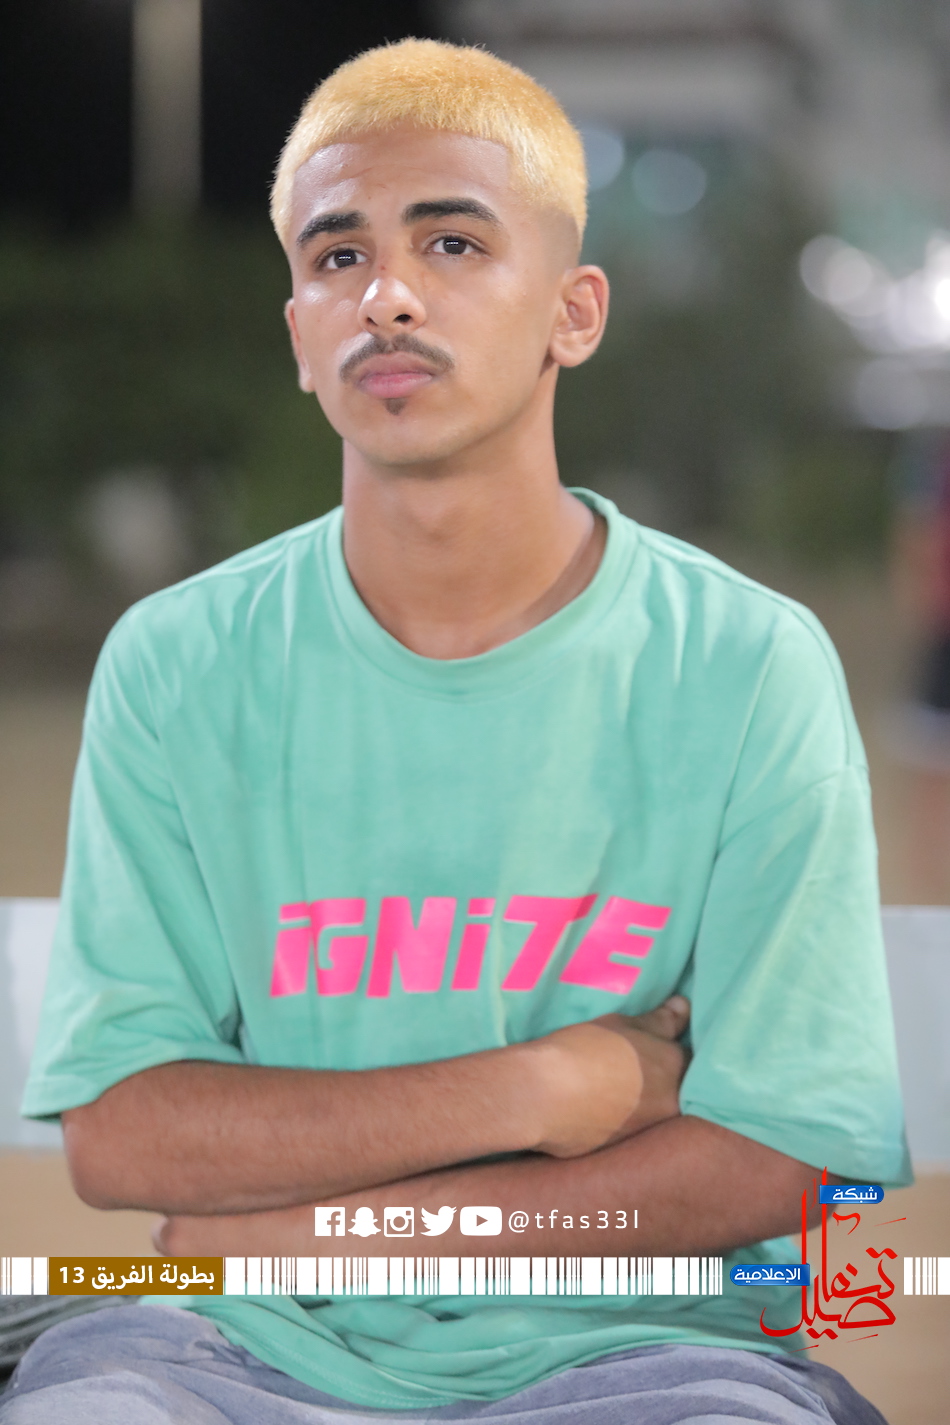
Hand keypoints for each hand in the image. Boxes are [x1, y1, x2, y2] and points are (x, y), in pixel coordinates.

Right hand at [531, 996, 689, 1157]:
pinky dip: (621, 1115)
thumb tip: (686, 1007)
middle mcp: (670, 1106)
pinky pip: (627, 1126)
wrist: (544, 1095)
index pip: (692, 1057)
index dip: (677, 1048)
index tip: (662, 1041)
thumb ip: (661, 1020)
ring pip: (653, 1109)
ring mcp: (644, 1132)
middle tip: (641, 1061)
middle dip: (665, 1077)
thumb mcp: (625, 1024)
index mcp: (676, 1071)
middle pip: (677, 1087)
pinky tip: (602, 1102)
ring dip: (643, 1097)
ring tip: (619, 1080)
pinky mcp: (618, 1148)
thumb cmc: (588, 1049)